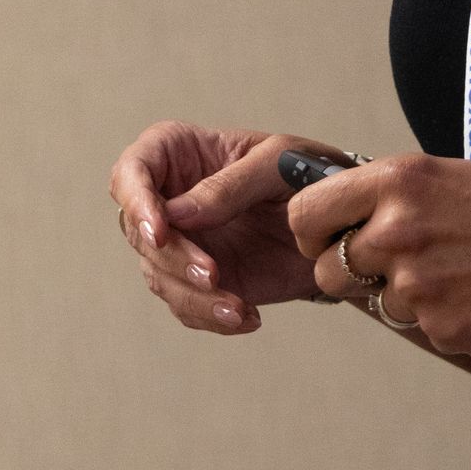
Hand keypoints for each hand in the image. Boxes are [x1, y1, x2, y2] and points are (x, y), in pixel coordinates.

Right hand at [108, 119, 353, 336]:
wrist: (339, 221)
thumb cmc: (305, 171)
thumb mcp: (277, 163)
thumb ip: (229, 185)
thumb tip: (178, 215)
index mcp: (177, 152)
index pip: (131, 173)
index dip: (136, 202)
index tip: (159, 231)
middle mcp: (168, 199)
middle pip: (139, 233)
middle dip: (174, 259)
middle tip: (214, 274)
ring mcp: (182, 243)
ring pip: (159, 276)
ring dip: (193, 296)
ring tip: (237, 308)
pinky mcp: (199, 281)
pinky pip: (188, 306)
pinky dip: (212, 317)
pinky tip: (247, 316)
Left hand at [287, 152, 470, 358]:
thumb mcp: (456, 175)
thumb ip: (398, 196)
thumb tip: (357, 212)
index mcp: (398, 182)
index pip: (306, 214)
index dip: (314, 231)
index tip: (329, 235)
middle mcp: (396, 232)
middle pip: (328, 270)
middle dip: (351, 271)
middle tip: (395, 264)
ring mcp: (416, 286)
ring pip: (375, 303)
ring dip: (402, 296)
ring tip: (458, 274)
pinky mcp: (441, 329)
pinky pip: (419, 328)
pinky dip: (442, 318)